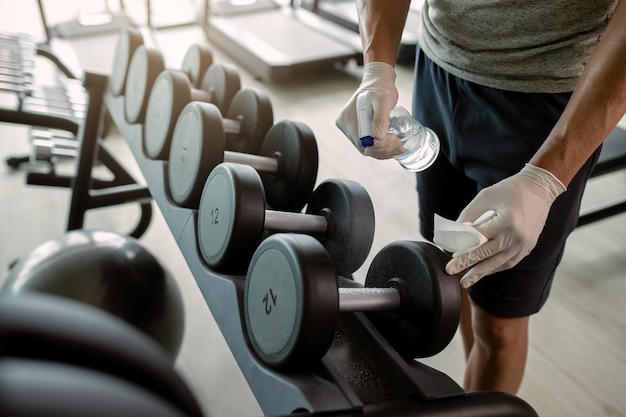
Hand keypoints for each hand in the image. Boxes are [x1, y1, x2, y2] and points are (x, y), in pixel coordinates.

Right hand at [335, 62, 403, 158]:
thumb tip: (378, 138)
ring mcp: (351, 130)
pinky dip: (381, 149)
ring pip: (367, 149)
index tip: (394, 138)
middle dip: (384, 150)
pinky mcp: (358, 131)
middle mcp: (346, 127)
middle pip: (364, 148)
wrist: (378, 81)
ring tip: (398, 147)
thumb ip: (381, 118)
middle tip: (399, 145)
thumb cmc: (381, 88)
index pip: (363, 142)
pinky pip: (368, 145)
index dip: (380, 146)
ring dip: (384, 152)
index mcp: (347, 120)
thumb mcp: (384, 100)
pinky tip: (392, 147)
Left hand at [446, 164, 566, 288]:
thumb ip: (468, 217)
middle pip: (486, 254)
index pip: (477, 240)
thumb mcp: (485, 198)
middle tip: (450, 272)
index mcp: (505, 221)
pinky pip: (509, 262)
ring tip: (466, 281)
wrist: (540, 189)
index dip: (461, 250)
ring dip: (481, 273)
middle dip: (466, 265)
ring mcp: (524, 244)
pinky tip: (483, 272)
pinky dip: (495, 268)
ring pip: (498, 263)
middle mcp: (516, 236)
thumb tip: (454, 235)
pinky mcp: (528, 248)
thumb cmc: (509, 190)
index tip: (449, 258)